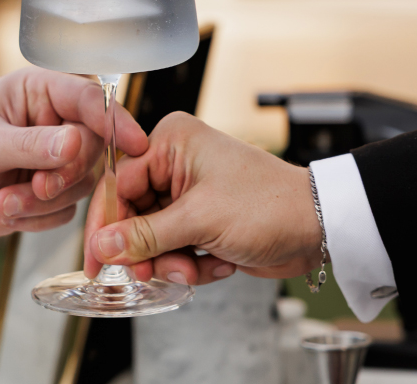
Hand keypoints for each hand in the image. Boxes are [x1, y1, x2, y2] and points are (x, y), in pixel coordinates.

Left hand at [0, 67, 146, 239]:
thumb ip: (30, 144)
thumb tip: (76, 142)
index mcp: (39, 92)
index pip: (89, 99)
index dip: (116, 120)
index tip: (136, 143)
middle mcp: (54, 124)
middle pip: (95, 148)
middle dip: (66, 174)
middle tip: (37, 187)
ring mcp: (54, 161)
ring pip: (82, 185)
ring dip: (43, 201)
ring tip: (4, 202)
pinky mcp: (49, 195)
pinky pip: (65, 213)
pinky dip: (35, 218)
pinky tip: (5, 210)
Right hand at [83, 112, 322, 284]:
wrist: (320, 229)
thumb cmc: (270, 205)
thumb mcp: (199, 220)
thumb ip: (145, 235)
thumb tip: (103, 246)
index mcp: (171, 142)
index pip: (118, 184)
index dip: (106, 225)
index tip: (96, 259)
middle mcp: (176, 162)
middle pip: (133, 214)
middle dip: (147, 250)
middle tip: (150, 272)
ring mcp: (189, 193)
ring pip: (152, 237)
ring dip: (172, 261)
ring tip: (197, 268)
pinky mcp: (201, 219)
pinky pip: (174, 248)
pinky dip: (192, 263)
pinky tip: (219, 261)